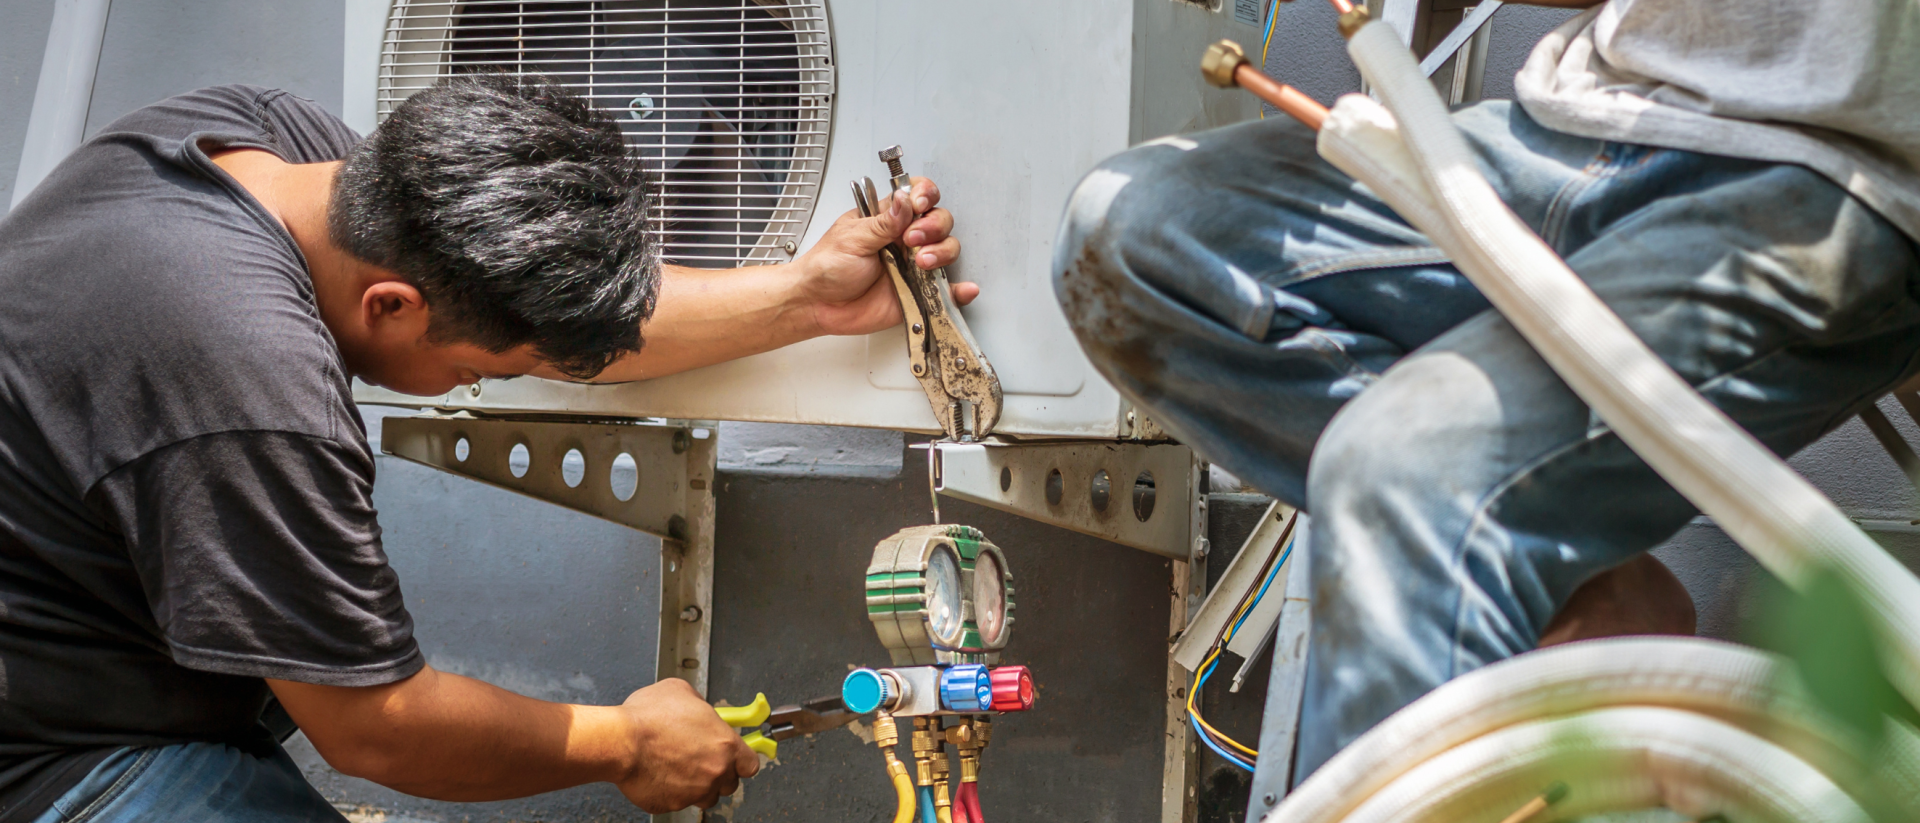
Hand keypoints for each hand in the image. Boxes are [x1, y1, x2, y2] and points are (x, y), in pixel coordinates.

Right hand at [614, 678, 759, 811]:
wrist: (621, 742)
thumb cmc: (647, 718)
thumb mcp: (681, 691)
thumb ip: (700, 704)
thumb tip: (700, 709)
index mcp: (725, 744)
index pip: (750, 764)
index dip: (742, 761)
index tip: (737, 759)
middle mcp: (715, 771)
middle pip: (730, 783)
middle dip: (719, 773)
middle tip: (702, 760)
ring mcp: (695, 791)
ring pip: (707, 796)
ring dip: (699, 786)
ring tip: (681, 769)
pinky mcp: (673, 804)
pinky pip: (680, 802)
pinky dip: (674, 792)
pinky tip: (662, 775)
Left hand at [793, 176, 978, 336]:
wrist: (817, 305)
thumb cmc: (826, 268)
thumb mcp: (851, 238)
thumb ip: (883, 222)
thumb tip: (904, 200)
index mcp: (887, 218)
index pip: (917, 195)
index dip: (924, 195)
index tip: (917, 205)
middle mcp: (905, 239)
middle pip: (939, 220)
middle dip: (933, 226)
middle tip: (911, 240)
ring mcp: (914, 265)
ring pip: (948, 249)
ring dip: (942, 252)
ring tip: (921, 263)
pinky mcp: (919, 292)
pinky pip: (947, 291)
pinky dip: (960, 290)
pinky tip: (965, 288)